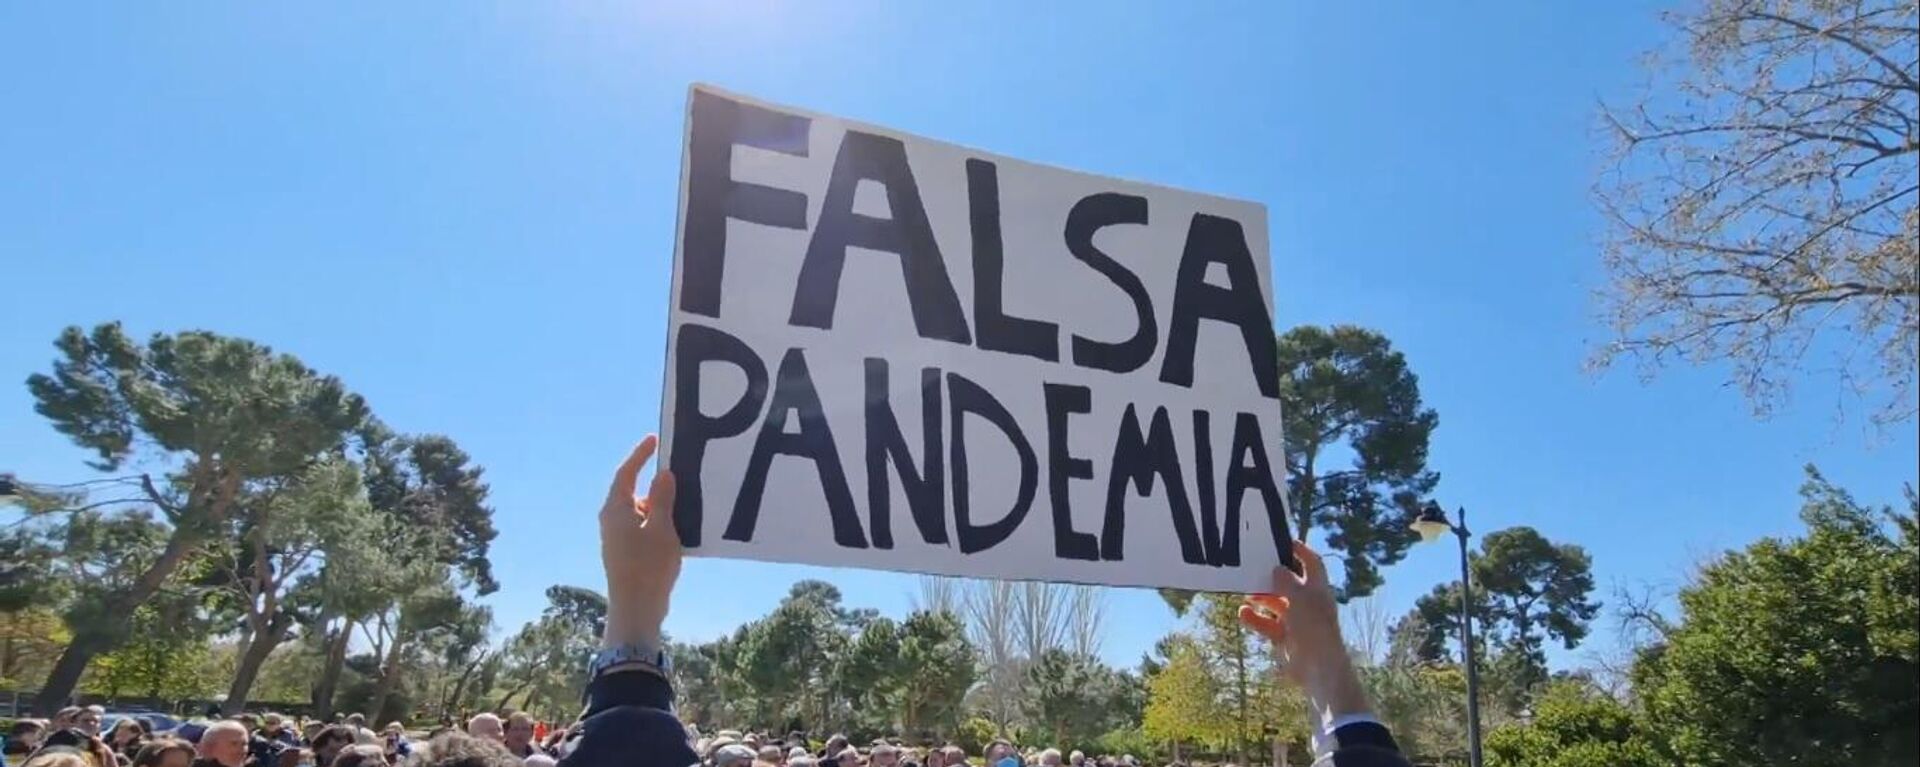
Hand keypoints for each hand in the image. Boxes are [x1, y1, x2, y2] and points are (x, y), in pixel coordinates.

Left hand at [600, 435, 680, 646]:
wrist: (636, 608)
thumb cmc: (648, 566)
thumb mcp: (662, 528)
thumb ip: (663, 498)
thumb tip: (663, 475)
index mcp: (615, 509)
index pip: (627, 472)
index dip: (641, 454)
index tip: (655, 439)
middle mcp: (611, 519)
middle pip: (632, 490)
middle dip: (655, 482)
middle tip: (678, 472)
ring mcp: (616, 536)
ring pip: (640, 511)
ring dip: (659, 505)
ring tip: (684, 501)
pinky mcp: (625, 551)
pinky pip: (642, 527)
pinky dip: (658, 521)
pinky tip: (678, 527)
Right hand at [1239, 539, 1369, 717]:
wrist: (1318, 668)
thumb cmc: (1313, 628)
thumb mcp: (1299, 598)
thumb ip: (1286, 581)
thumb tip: (1276, 568)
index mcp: (1318, 590)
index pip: (1312, 563)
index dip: (1300, 551)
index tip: (1281, 541)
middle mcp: (1307, 603)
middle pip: (1288, 582)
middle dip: (1271, 575)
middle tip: (1253, 566)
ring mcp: (1295, 621)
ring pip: (1274, 603)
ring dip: (1260, 596)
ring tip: (1245, 591)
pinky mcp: (1283, 637)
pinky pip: (1265, 623)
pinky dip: (1254, 618)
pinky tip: (1242, 612)